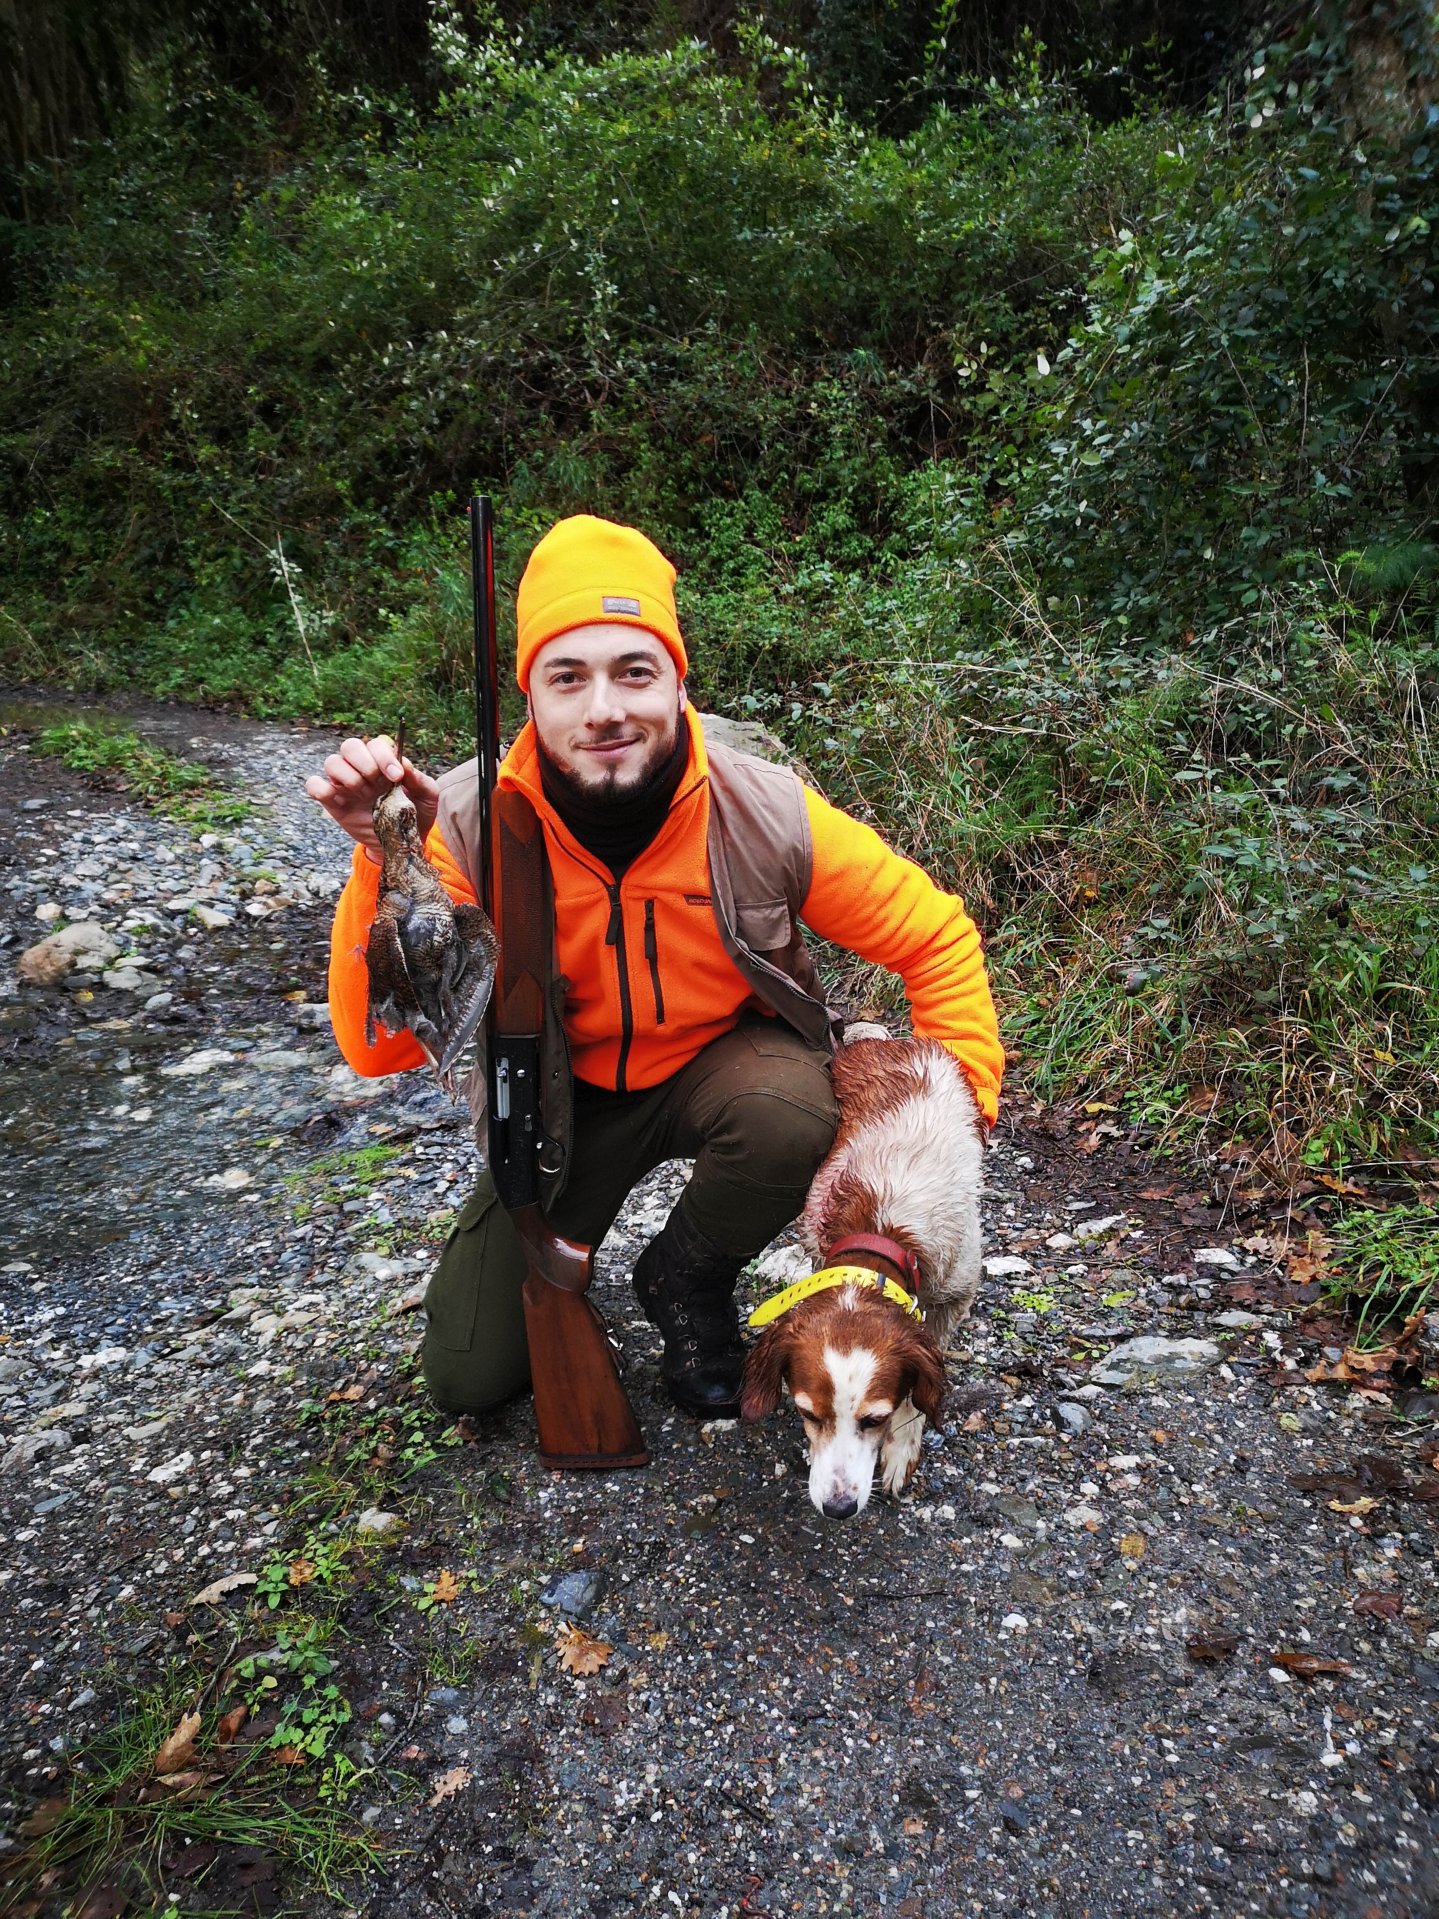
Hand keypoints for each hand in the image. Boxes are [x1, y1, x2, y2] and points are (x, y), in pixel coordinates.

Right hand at [304, 735, 440, 863]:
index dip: (384, 756)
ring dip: (349, 777)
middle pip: (350, 746)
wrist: (402, 845)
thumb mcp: (427, 798)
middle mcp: (362, 769)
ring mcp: (345, 784)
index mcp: (383, 762)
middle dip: (365, 762)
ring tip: (364, 795)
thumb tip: (405, 764)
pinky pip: (314, 785)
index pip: (376, 744)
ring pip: (332, 762)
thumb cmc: (416, 816)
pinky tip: (339, 799)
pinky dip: (321, 787)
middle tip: (378, 784)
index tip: (396, 776)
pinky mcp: (332, 802)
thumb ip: (420, 780)